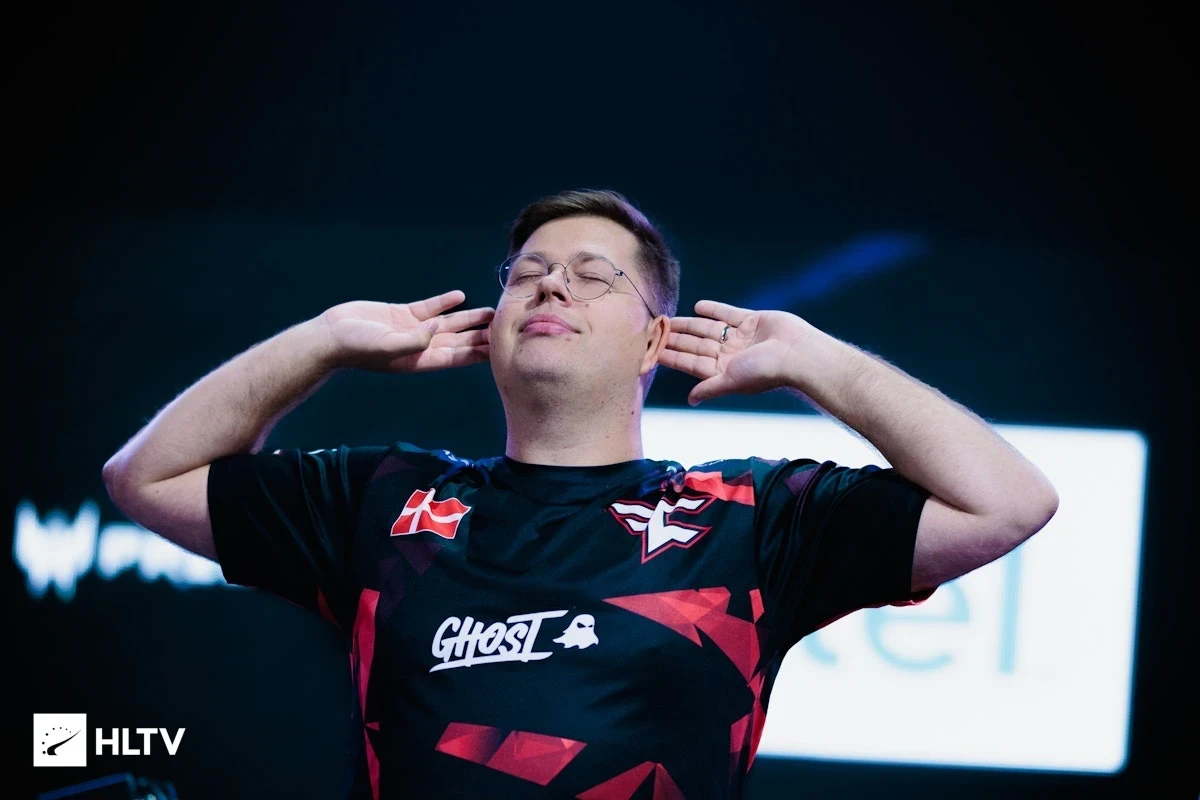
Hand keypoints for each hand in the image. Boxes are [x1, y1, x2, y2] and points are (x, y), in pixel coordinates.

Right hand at [319, 290, 493, 371]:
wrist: (330, 335)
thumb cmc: (356, 347)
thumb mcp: (388, 347)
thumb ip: (415, 340)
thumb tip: (437, 329)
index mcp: (419, 360)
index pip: (456, 357)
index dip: (477, 353)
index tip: (500, 349)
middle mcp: (420, 346)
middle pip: (458, 341)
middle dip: (480, 336)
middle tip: (505, 328)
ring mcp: (412, 330)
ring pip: (447, 324)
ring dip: (468, 319)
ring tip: (490, 311)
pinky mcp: (401, 314)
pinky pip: (428, 308)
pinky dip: (443, 303)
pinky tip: (459, 296)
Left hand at [659, 300, 807, 405]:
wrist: (797, 354)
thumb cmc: (765, 371)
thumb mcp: (732, 381)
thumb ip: (710, 388)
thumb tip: (690, 400)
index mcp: (724, 371)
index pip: (691, 363)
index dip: (672, 356)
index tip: (653, 350)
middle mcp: (731, 355)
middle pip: (696, 345)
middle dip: (676, 339)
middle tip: (655, 330)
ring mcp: (741, 337)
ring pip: (708, 329)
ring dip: (689, 324)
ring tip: (670, 319)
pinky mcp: (753, 321)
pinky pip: (728, 314)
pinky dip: (714, 310)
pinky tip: (697, 306)